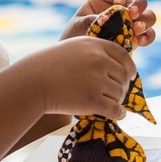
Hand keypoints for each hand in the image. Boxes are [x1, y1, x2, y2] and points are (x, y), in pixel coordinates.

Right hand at [9, 38, 135, 119]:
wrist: (30, 83)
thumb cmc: (48, 66)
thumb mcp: (73, 48)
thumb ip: (94, 52)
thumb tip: (117, 65)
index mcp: (96, 46)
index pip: (124, 57)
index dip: (129, 68)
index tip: (131, 76)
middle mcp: (99, 61)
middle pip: (123, 77)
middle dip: (122, 87)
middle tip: (117, 94)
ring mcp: (96, 81)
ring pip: (119, 94)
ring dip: (117, 100)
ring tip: (111, 103)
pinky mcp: (92, 100)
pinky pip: (114, 109)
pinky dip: (118, 113)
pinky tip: (118, 115)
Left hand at [62, 0, 156, 46]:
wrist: (77, 60)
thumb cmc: (74, 38)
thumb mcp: (78, 26)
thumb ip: (93, 20)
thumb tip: (108, 19)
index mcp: (104, 0)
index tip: (118, 2)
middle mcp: (120, 10)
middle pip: (137, 0)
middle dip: (139, 5)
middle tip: (133, 13)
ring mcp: (129, 24)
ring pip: (147, 16)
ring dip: (146, 20)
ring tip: (137, 29)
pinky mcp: (134, 39)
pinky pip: (147, 35)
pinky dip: (147, 37)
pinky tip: (140, 41)